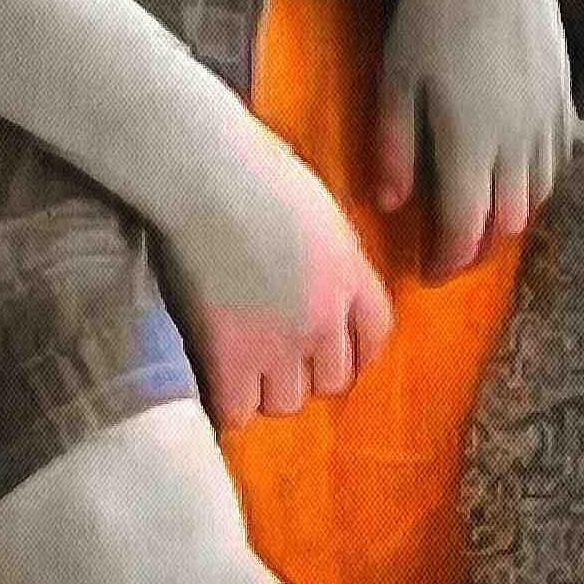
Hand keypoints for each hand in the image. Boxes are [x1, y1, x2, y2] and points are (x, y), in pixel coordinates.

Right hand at [163, 133, 395, 429]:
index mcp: (352, 277)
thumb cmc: (257, 171)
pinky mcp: (229, 356)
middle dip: (308, 372)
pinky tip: (212, 378)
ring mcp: (278, 342)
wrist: (208, 178)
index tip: (334, 350)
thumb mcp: (320, 211)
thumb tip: (320, 276)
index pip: (375, 337)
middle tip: (277, 356)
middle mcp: (325, 318)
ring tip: (241, 368)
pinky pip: (237, 411)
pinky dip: (225, 402)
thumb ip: (331, 257)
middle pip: (333, 380)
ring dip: (267, 390)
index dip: (356, 350)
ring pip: (287, 402)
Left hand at [378, 0, 572, 283]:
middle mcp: (517, 141)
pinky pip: (559, 158)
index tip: (429, 271)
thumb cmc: (433, 9)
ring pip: (540, 194)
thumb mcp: (396, 77)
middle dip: (480, 248)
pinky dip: (539, 181)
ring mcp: (547, 118)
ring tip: (484, 220)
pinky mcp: (564, 93)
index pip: (465, 227)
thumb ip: (394, 145)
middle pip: (508, 222)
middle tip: (454, 253)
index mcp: (470, 143)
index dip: (448, 259)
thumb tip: (392, 204)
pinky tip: (519, 175)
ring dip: (512, 217)